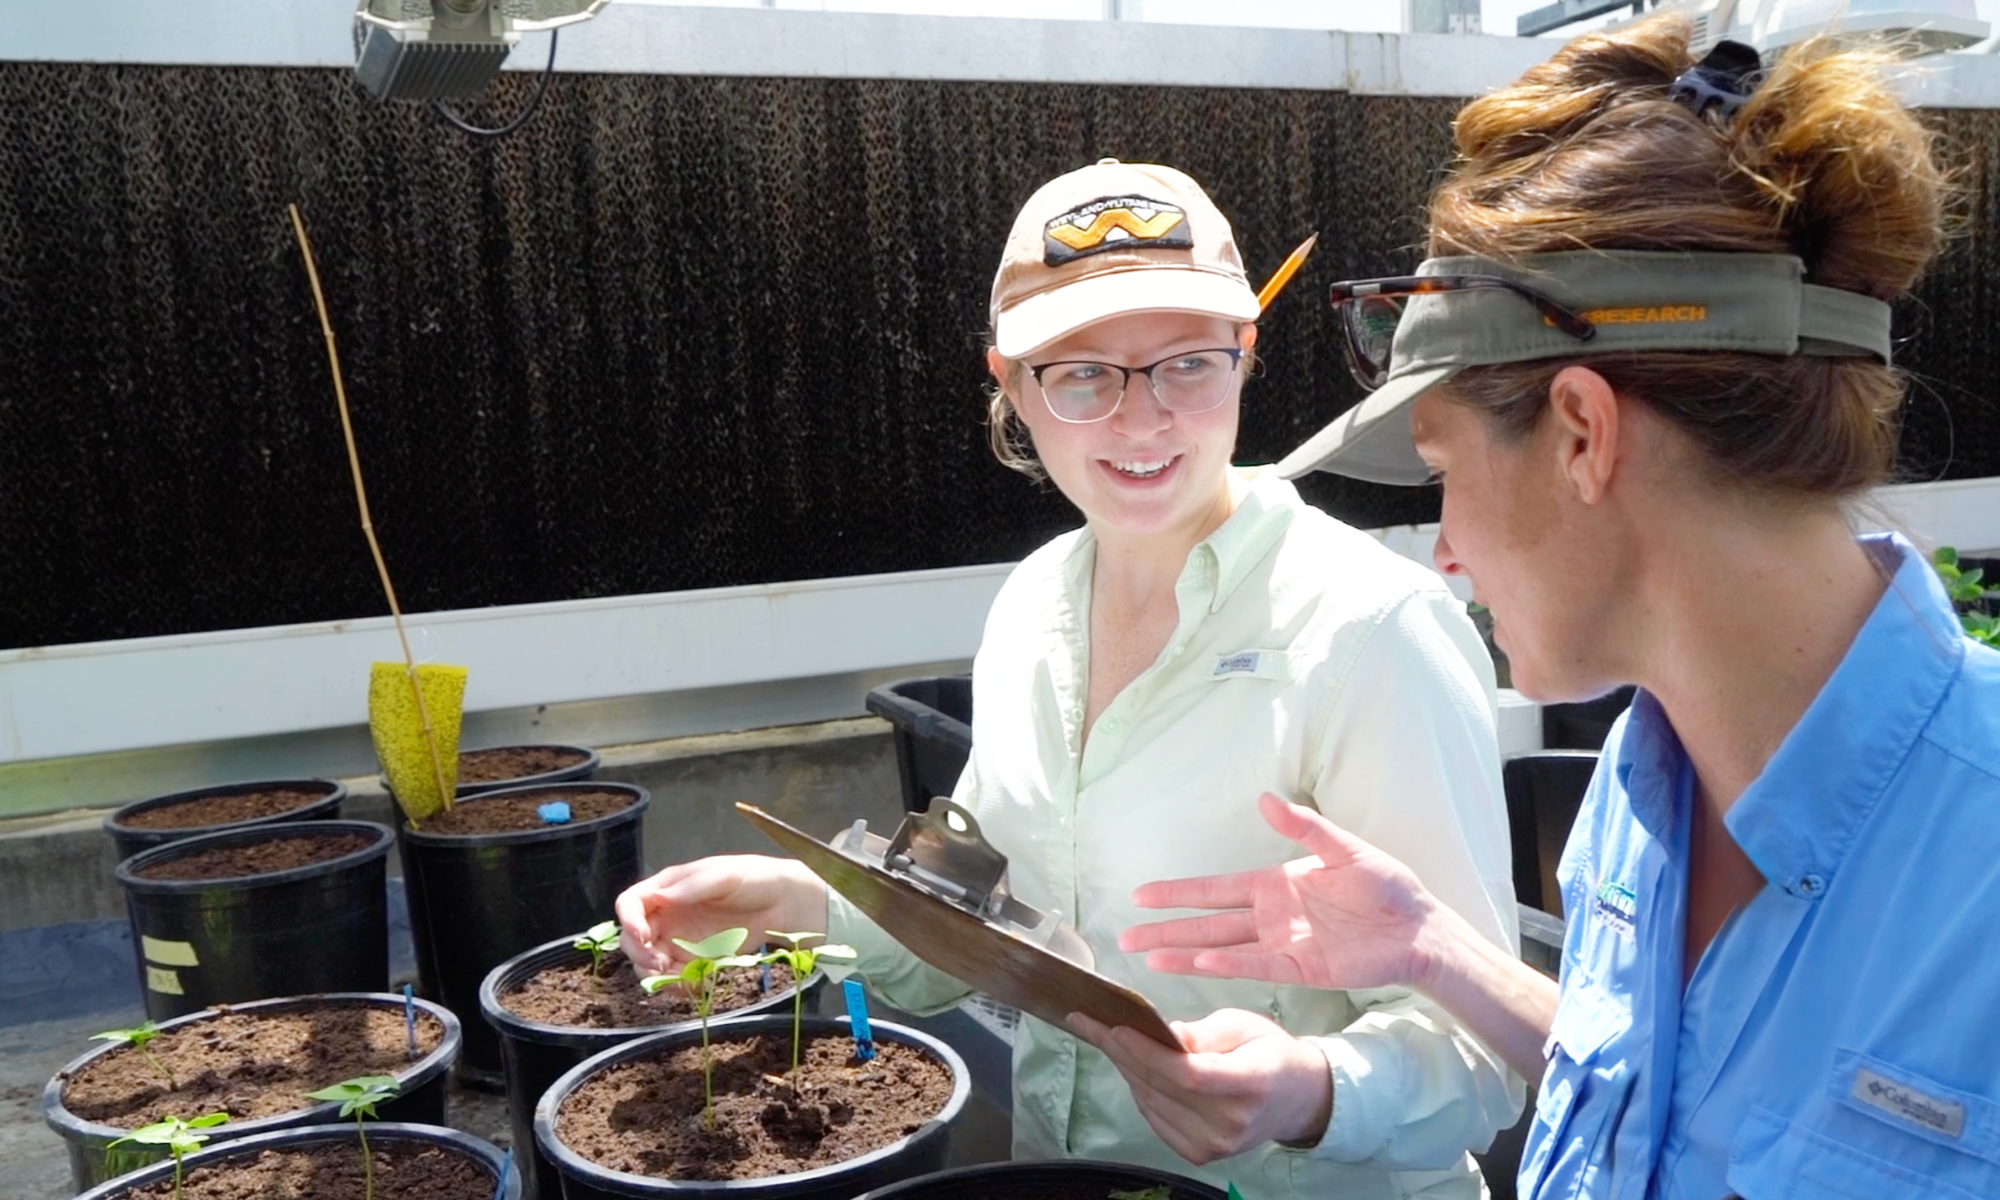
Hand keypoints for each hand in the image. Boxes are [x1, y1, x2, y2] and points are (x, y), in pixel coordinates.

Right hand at [614, 855, 826, 975]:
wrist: (783, 904)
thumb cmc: (754, 878)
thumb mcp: (725, 875)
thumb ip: (693, 886)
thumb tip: (662, 897)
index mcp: (668, 887)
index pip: (630, 903)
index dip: (628, 920)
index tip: (643, 936)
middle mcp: (667, 914)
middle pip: (632, 937)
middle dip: (639, 954)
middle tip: (661, 964)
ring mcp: (679, 938)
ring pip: (647, 961)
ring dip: (654, 974)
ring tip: (678, 977)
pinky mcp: (694, 959)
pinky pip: (672, 977)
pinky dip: (675, 985)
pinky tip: (692, 984)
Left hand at [1067, 1008, 1331, 1164]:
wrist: (1295, 1099)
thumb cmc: (1269, 1051)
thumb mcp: (1244, 1025)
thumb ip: (1202, 1033)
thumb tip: (1163, 1034)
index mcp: (1250, 1084)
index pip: (1189, 1074)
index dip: (1148, 1053)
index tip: (1115, 1027)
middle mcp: (1230, 1124)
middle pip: (1161, 1087)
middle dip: (1120, 1051)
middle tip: (1088, 1020)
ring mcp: (1213, 1146)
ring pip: (1150, 1102)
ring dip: (1123, 1067)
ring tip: (1102, 1035)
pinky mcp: (1198, 1154)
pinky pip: (1154, 1117)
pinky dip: (1137, 1088)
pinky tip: (1128, 1063)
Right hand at [1118, 793, 1443, 992]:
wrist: (1420, 927)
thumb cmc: (1387, 886)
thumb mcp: (1344, 848)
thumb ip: (1303, 827)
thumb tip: (1264, 799)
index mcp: (1275, 885)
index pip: (1214, 889)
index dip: (1178, 892)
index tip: (1140, 895)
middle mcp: (1270, 916)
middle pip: (1207, 922)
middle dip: (1166, 929)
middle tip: (1127, 937)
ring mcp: (1282, 944)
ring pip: (1222, 949)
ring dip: (1185, 952)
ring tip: (1148, 957)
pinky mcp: (1302, 968)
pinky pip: (1256, 966)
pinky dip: (1227, 965)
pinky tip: (1198, 963)